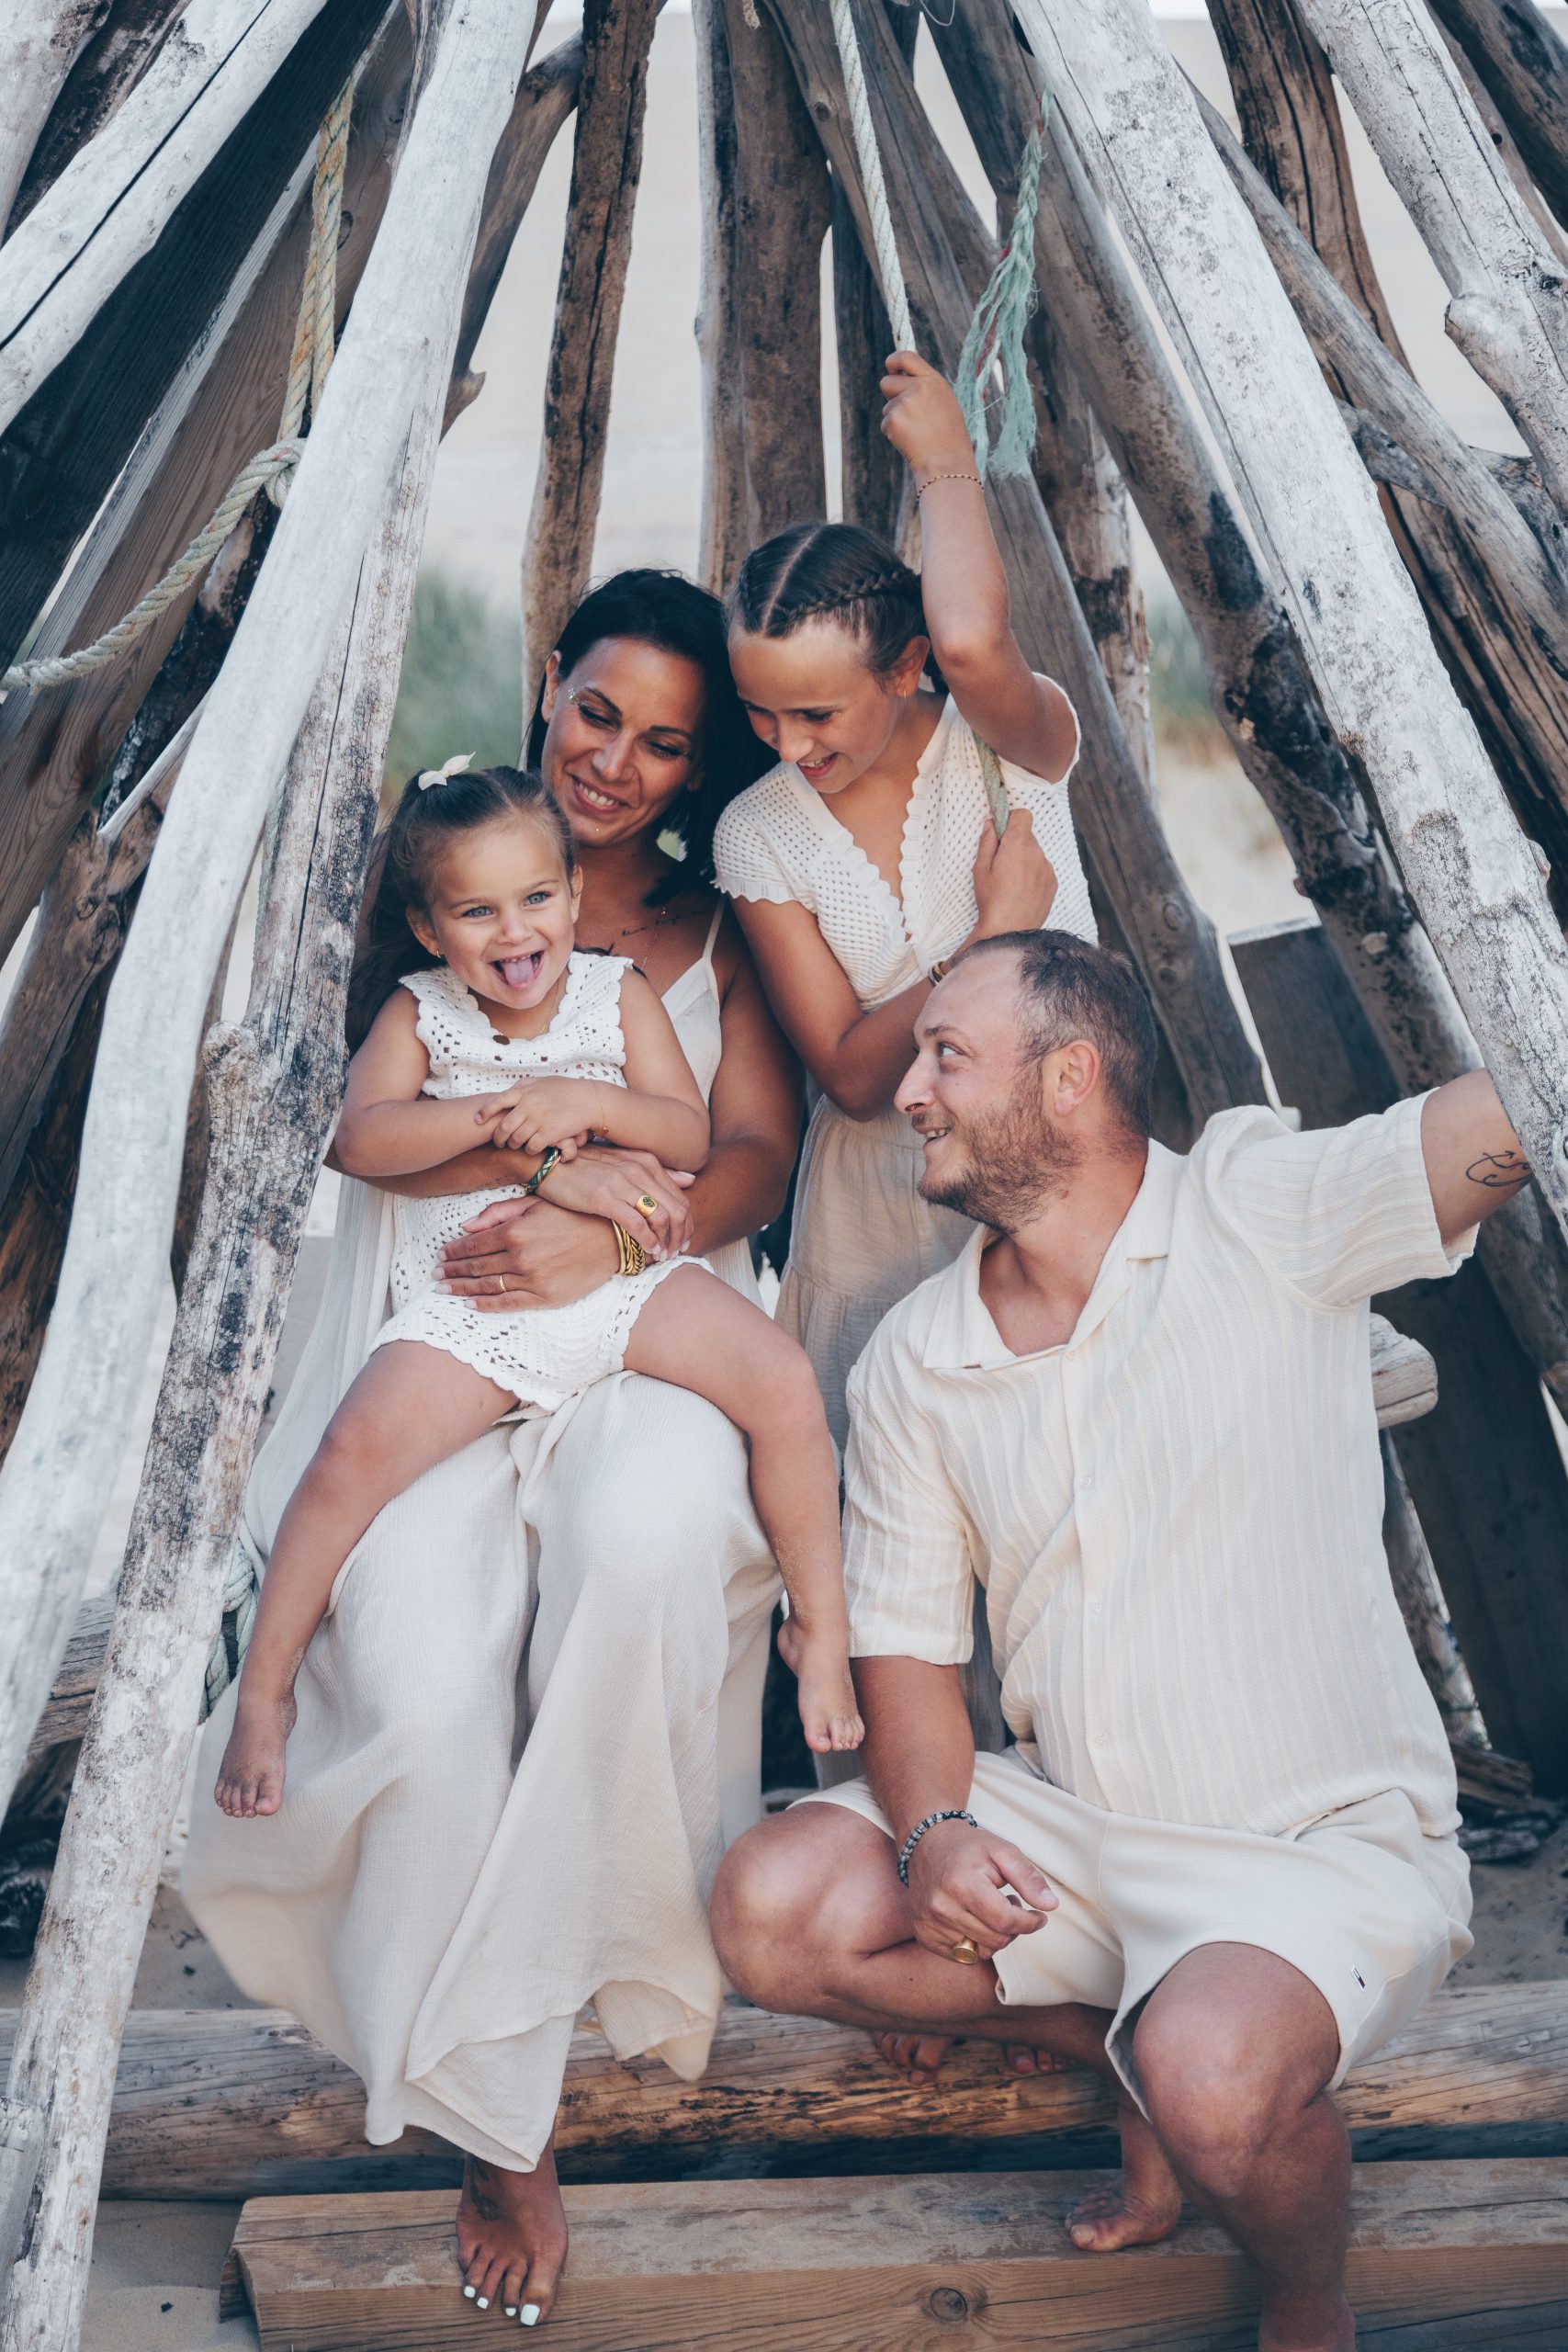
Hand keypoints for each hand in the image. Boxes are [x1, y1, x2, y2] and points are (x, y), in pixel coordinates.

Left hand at [436, 1197, 618, 1309]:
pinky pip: (509, 1304)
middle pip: (476, 1267)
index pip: (474, 1244)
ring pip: (488, 1287)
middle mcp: (520, 1257)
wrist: (612, 1238)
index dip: (453, 1251)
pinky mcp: (545, 1297)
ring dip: (462, 1289)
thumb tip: (466, 1227)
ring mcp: (532, 1280)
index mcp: (515, 1231)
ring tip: (444, 1289)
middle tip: (434, 1275)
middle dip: (452, 1271)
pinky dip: (487, 1305)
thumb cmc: (574, 1215)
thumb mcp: (536, 1203)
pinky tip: (471, 1304)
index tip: (440, 1254)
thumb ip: (499, 1212)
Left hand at [477, 1076, 602, 1154]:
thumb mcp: (543, 1081)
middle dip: (498, 1137)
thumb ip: (525, 1085)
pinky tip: (531, 1148)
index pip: (497, 1101)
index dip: (485, 1112)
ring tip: (515, 1146)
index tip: (477, 1120)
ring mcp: (539, 1119)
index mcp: (525, 1091)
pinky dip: (528, 1150)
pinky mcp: (549, 1133)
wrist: (589, 1100)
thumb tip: (510, 1090)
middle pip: (504, 1126)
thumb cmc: (566, 1090)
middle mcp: (529, 1105)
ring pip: (516, 1139)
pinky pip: (531, 1147)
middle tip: (499, 1142)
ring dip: (514, 1145)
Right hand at [531, 1146, 694, 1261]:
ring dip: (666, 1242)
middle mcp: (639, 1170)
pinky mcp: (604, 1198)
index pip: (680, 1197)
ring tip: (663, 1256)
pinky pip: (637, 1224)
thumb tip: (690, 1180)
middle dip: (681, 1236)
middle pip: (677, 1209)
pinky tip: (648, 1252)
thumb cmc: (585, 1166)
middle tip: (677, 1252)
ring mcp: (622, 1183)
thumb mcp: (623, 1162)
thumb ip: (657, 1172)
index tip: (683, 1240)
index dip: (686, 1223)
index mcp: (646, 1162)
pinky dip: (647, 1241)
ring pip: (661, 1218)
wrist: (549, 1162)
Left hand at [879, 350, 974, 476]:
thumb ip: (924, 388)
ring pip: (887, 407)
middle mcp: (918, 387)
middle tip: (906, 413)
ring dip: (895, 418)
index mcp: (933, 381)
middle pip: (887, 382)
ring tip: (917, 432)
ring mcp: (904, 403)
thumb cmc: (948, 437)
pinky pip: (885, 423)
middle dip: (890, 395)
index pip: (907, 357)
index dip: (894, 360)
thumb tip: (900, 378)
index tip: (890, 367)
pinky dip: (894, 433)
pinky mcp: (893, 420)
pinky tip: (910, 441)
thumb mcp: (944, 403)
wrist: (946, 463)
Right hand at [904, 1820, 1055, 1963]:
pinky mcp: (923, 1933)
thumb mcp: (1003, 1851)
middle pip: (995, 1940)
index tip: (1039, 1917)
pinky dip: (973, 1943)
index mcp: (962, 1885)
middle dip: (1013, 1928)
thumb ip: (1028, 1877)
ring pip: (979, 1952)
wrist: (927, 1842)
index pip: (1006, 1921)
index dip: (1029, 1923)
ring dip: (993, 1937)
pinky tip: (973, 1920)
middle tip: (1012, 1905)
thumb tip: (1050, 1905)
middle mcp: (942, 1907)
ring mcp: (929, 1923)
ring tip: (991, 1911)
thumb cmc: (969, 1847)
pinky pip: (960, 1955)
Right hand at [971, 807, 1055, 938]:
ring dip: (1024, 859)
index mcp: (1017, 845)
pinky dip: (1033, 873)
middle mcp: (1036, 853)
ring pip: (1035, 853)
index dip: (1011, 820)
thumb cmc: (991, 900)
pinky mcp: (1052, 882)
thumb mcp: (980, 869)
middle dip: (1015, 843)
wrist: (1009, 932)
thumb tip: (991, 823)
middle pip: (1027, 835)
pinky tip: (1021, 890)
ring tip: (1011, 881)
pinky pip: (1042, 868)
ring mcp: (1047, 868)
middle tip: (1000, 863)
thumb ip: (987, 841)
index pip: (1023, 814)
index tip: (1002, 832)